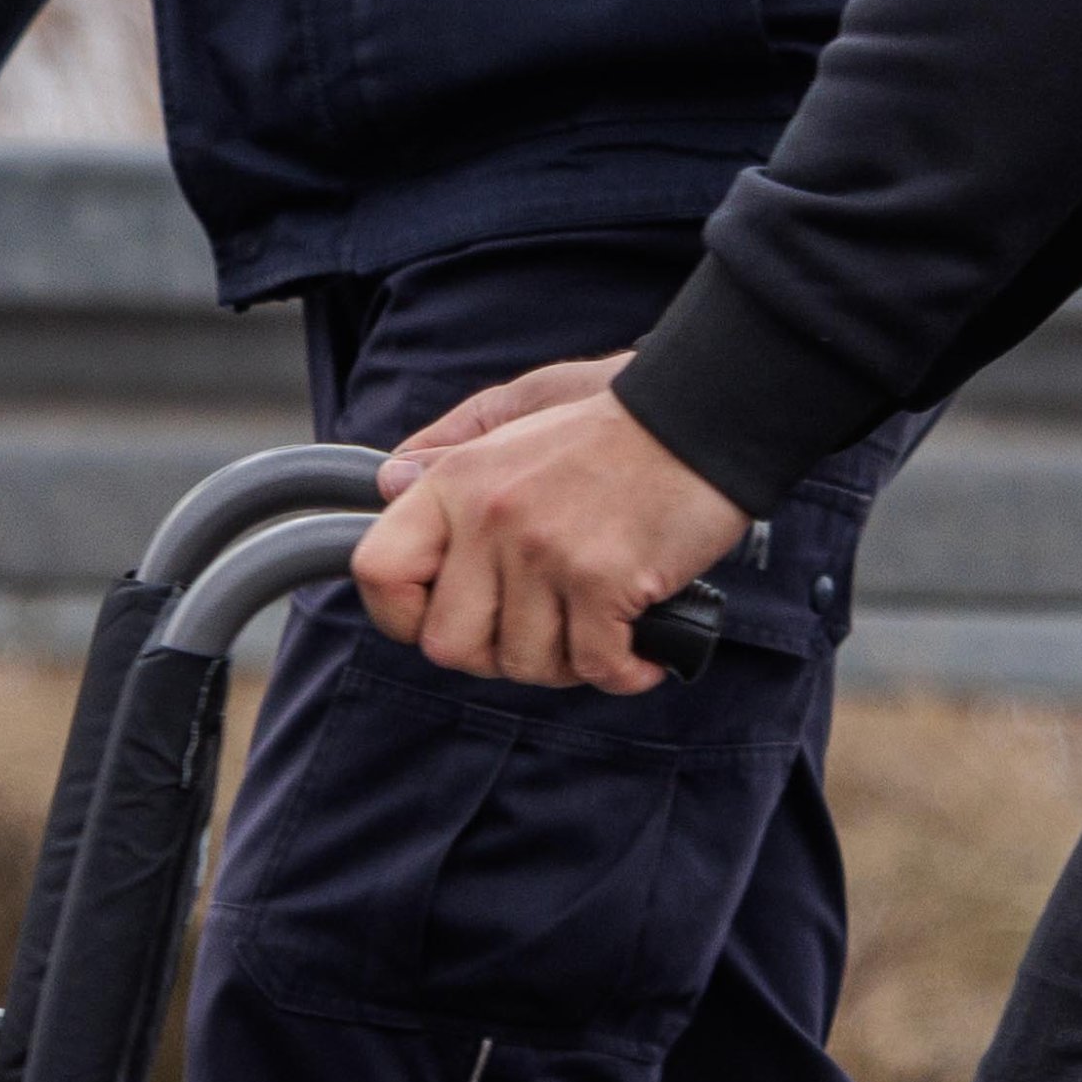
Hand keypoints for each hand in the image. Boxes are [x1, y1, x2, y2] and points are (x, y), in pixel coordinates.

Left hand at [353, 361, 753, 695]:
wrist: (704, 417)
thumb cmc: (616, 420)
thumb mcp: (519, 411)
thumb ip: (449, 448)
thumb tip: (388, 482)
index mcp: (458, 480)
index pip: (377, 571)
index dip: (402, 616)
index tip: (445, 617)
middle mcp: (490, 519)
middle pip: (449, 646)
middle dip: (496, 656)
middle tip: (542, 630)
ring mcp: (544, 552)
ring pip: (527, 665)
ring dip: (570, 661)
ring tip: (600, 623)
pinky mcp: (603, 580)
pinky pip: (596, 667)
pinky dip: (626, 670)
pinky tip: (642, 647)